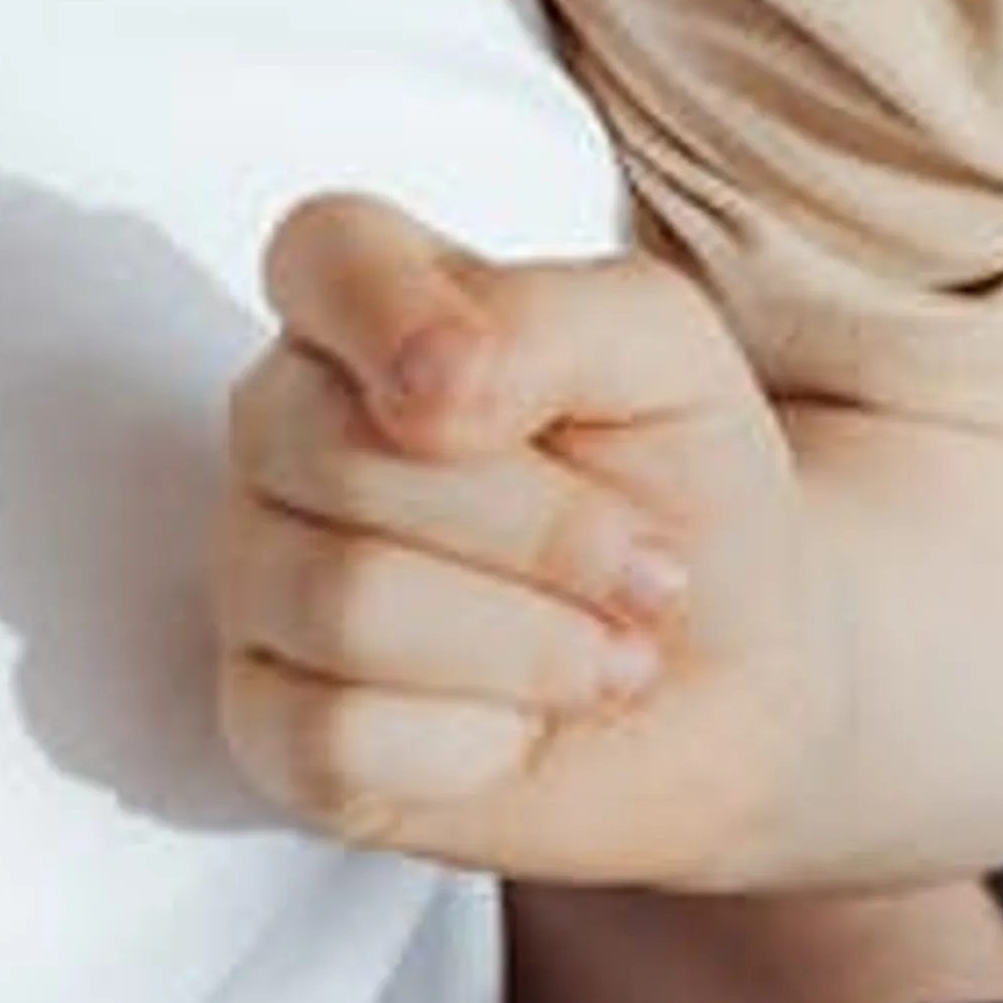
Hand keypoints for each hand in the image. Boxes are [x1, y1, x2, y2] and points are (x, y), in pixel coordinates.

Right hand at [211, 192, 834, 885]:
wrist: (739, 686)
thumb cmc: (684, 501)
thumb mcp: (671, 362)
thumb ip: (551, 320)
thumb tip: (429, 389)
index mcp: (369, 305)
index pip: (320, 258)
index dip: (400, 323)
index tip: (499, 394)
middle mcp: (288, 431)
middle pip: (344, 458)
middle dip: (545, 534)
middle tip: (649, 572)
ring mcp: (263, 576)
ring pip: (345, 604)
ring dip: (533, 647)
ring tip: (615, 655)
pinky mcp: (270, 722)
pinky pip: (334, 734)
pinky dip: (476, 744)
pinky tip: (522, 728)